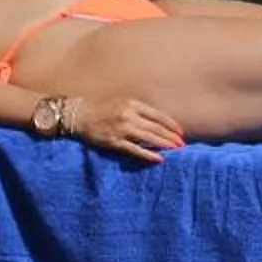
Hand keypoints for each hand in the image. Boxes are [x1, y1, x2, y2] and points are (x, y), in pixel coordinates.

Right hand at [66, 94, 186, 165]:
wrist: (78, 115)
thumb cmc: (101, 108)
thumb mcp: (121, 102)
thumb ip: (138, 110)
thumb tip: (156, 122)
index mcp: (132, 104)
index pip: (157, 115)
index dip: (171, 124)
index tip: (181, 132)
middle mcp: (128, 115)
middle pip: (156, 127)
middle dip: (171, 136)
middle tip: (182, 144)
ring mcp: (122, 129)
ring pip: (149, 138)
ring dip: (164, 144)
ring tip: (176, 150)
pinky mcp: (114, 142)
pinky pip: (135, 150)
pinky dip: (148, 154)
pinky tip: (159, 158)